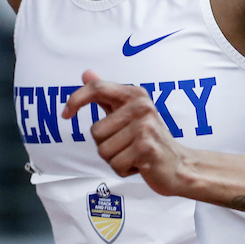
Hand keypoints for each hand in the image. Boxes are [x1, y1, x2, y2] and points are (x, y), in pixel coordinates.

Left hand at [63, 70, 193, 193]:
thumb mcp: (129, 112)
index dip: (76, 99)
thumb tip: (86, 73)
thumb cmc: (150, 139)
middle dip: (106, 145)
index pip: (97, 89)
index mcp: (135, 95)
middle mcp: (142, 107)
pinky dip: (123, 170)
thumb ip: (106, 94)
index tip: (66, 114)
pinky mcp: (146, 148)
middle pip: (96, 131)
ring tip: (134, 155)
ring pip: (103, 150)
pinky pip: (115, 164)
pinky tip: (139, 165)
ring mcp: (145, 127)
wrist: (179, 165)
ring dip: (115, 159)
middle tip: (128, 146)